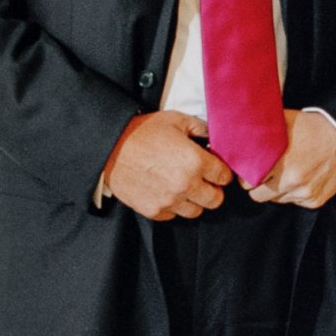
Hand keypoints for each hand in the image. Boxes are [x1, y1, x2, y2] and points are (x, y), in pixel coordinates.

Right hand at [102, 110, 231, 219]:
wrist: (110, 147)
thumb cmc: (143, 131)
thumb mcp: (176, 120)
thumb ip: (201, 129)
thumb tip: (215, 138)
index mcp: (196, 161)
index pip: (225, 177)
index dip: (221, 171)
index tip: (215, 169)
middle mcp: (186, 185)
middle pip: (216, 199)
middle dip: (212, 189)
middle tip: (202, 180)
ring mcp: (170, 200)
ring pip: (196, 211)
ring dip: (193, 200)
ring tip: (183, 186)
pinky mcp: (154, 210)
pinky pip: (173, 215)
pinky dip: (173, 206)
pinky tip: (165, 190)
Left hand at [249, 108, 335, 209]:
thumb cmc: (312, 128)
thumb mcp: (284, 123)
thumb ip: (261, 133)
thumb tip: (237, 132)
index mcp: (280, 162)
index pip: (246, 183)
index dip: (246, 176)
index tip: (248, 170)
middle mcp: (291, 181)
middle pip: (258, 196)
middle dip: (257, 186)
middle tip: (264, 174)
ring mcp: (304, 193)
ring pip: (276, 200)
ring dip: (276, 190)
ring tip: (285, 173)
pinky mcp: (315, 201)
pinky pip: (294, 203)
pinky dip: (294, 193)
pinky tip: (300, 178)